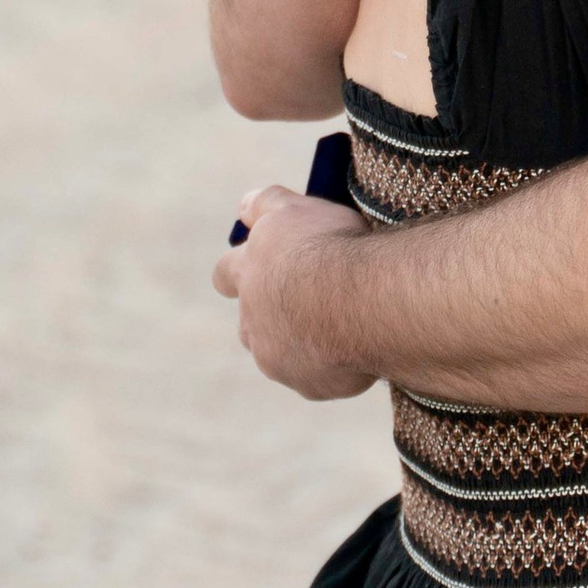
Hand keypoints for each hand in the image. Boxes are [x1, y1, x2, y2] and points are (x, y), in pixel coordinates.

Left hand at [214, 184, 378, 398]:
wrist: (363, 299)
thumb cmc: (330, 248)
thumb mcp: (294, 209)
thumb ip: (264, 203)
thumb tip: (242, 208)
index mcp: (247, 275)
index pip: (225, 274)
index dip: (240, 272)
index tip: (261, 271)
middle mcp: (252, 322)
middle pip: (249, 325)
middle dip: (270, 318)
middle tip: (308, 305)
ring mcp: (277, 359)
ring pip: (280, 355)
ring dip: (299, 344)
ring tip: (338, 329)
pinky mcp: (308, 384)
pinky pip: (317, 378)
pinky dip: (332, 367)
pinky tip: (360, 349)